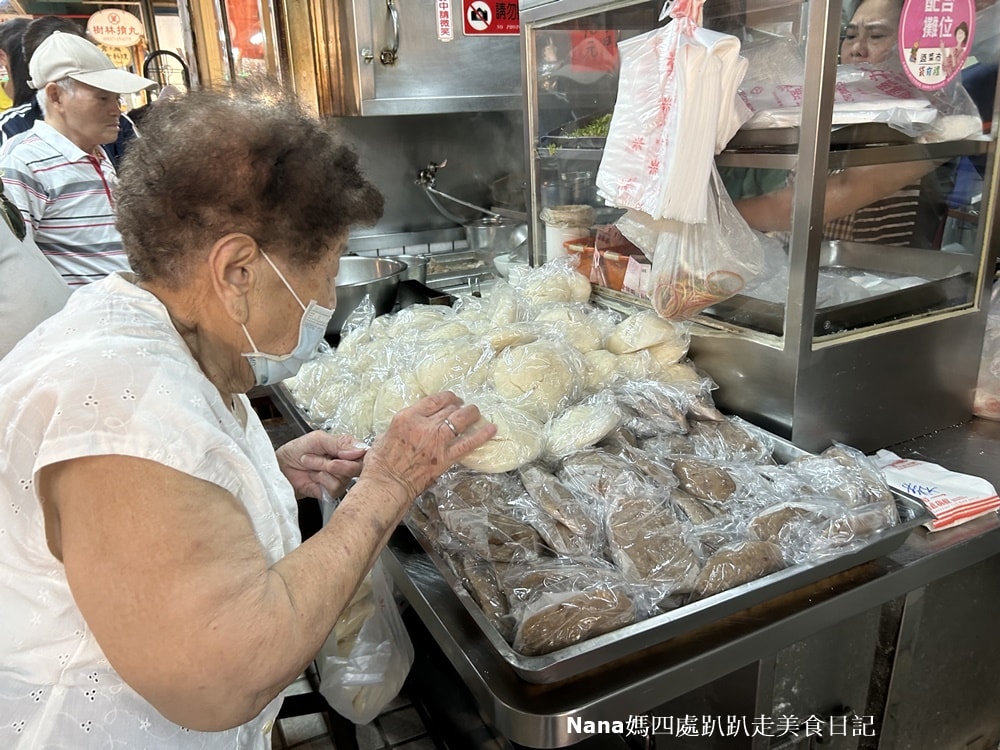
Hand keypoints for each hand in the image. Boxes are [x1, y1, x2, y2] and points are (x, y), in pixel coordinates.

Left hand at [276, 431, 368, 499]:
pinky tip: (313, 476)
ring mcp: (339, 479)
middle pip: (357, 467)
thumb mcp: (318, 439)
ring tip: (312, 463)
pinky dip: (321, 480)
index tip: (342, 453)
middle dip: (338, 463)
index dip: (357, 454)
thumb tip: (359, 449)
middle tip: (324, 457)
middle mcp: (345, 464)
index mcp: (346, 448)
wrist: (281, 467)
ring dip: (323, 469)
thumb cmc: (296, 450)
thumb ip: (340, 443)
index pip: (363, 452)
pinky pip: (335, 488)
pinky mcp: (332, 492)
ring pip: (345, 477)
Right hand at [361, 391, 496, 500]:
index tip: (452, 399)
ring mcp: (437, 442)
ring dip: (472, 414)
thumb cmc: (381, 462)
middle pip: (450, 408)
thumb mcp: (386, 434)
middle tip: (464, 406)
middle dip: (459, 405)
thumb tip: (413, 423)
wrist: (387, 483)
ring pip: (461, 420)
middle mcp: (424, 425)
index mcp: (408, 417)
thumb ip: (404, 425)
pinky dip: (482, 435)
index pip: (435, 400)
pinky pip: (468, 444)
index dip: (448, 397)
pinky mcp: (445, 458)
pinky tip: (491, 429)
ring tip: (476, 412)